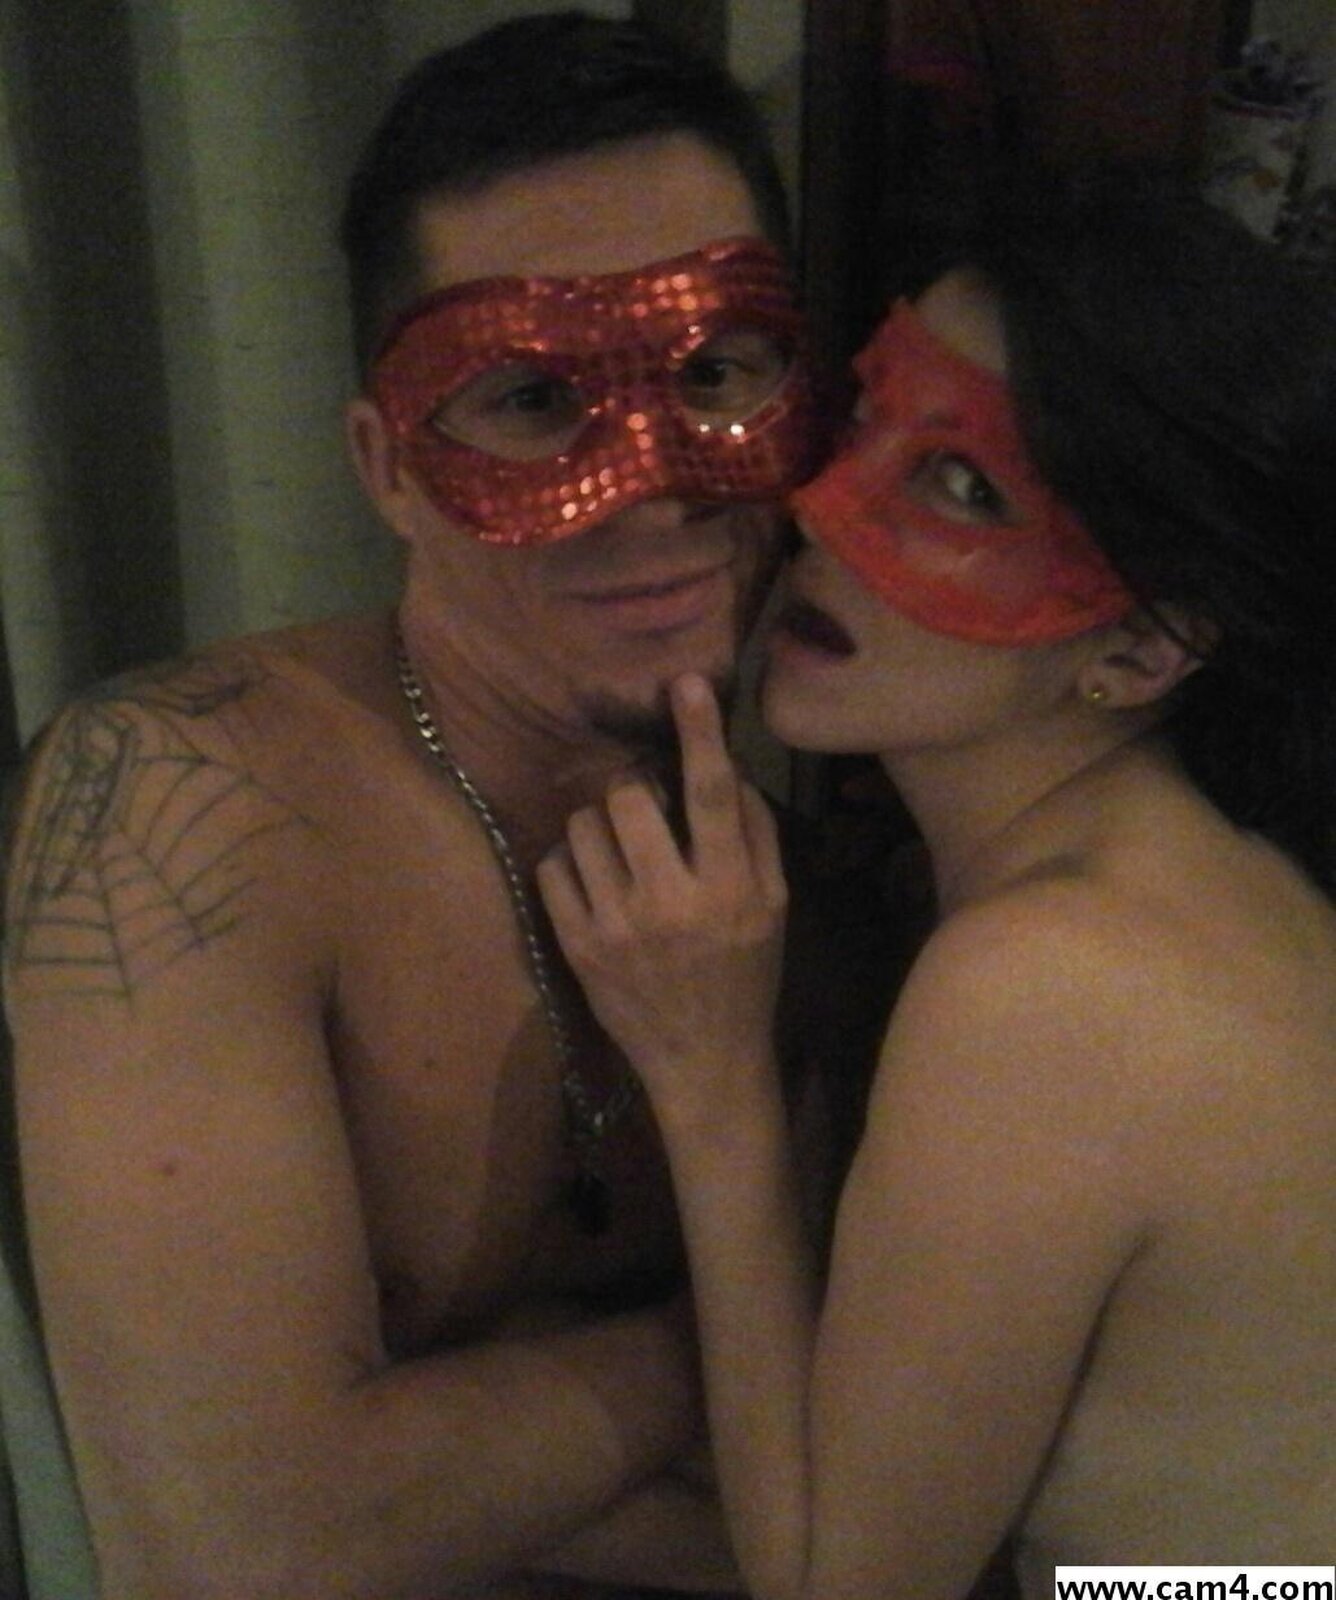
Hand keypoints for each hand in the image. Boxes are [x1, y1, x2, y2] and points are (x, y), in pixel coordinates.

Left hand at [537, 675, 786, 1126]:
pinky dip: (570, 862)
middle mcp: (670, 904)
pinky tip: (595, 884)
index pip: (713, 794)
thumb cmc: (745, 975)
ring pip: (583, 827)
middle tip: (643, 811)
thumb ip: (754, 835)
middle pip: (628, 798)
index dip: (700, 733)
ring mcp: (616, 928)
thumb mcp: (773, 906)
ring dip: (599, 825)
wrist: (704, 1062)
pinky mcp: (576, 948)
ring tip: (619, 853)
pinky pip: (552, 867)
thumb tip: (724, 769)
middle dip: (632, 790)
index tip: (686, 684)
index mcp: (729, 889)